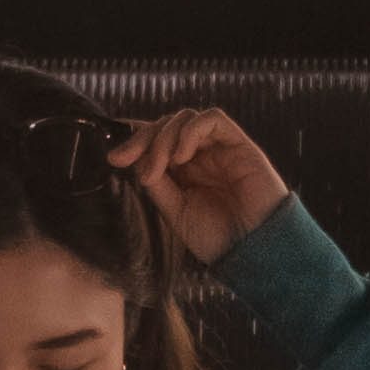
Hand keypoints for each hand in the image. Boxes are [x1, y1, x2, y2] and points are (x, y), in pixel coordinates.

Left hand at [110, 105, 288, 266]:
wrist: (254, 250)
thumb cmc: (219, 238)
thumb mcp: (175, 212)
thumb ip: (157, 185)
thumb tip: (134, 162)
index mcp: (185, 171)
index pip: (156, 141)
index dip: (134, 142)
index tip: (114, 158)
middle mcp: (201, 156)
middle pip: (166, 125)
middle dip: (142, 139)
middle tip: (126, 160)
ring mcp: (219, 148)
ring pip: (185, 119)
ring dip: (164, 138)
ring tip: (160, 167)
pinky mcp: (239, 144)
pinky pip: (212, 119)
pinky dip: (191, 131)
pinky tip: (182, 156)